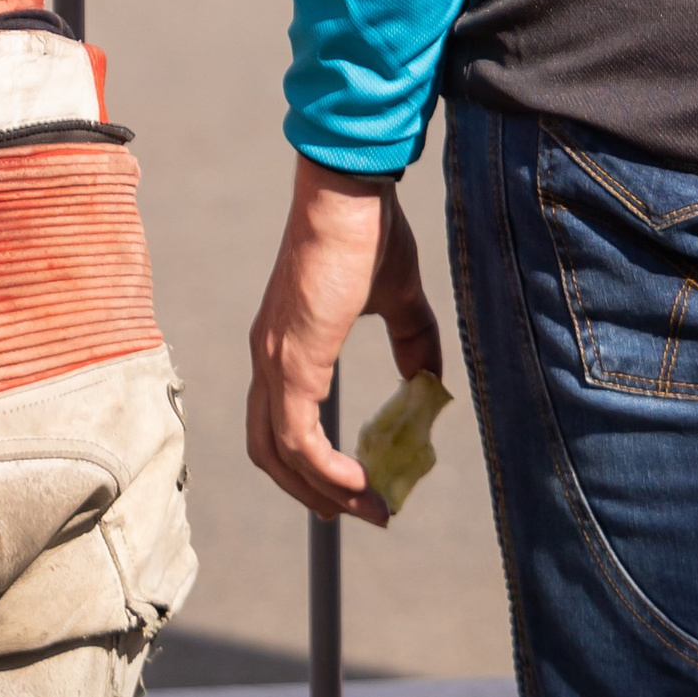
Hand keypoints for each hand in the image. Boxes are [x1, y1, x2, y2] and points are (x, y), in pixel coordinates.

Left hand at [246, 158, 443, 525]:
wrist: (349, 188)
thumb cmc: (367, 229)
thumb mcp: (397, 294)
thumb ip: (411, 340)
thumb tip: (429, 385)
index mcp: (285, 342)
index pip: (280, 423)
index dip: (311, 464)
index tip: (358, 486)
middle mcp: (268, 357)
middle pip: (270, 452)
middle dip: (313, 493)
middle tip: (364, 509)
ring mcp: (275, 360)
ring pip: (281, 455)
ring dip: (324, 492)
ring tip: (371, 506)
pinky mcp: (292, 360)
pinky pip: (299, 440)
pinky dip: (327, 471)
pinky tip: (363, 481)